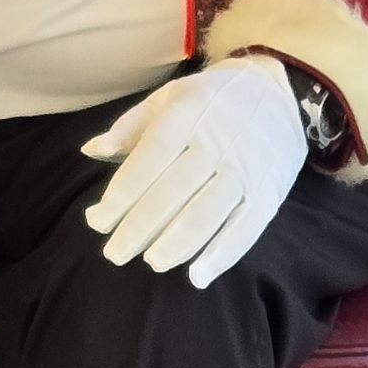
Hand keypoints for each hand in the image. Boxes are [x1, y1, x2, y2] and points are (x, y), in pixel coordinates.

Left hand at [81, 55, 307, 287]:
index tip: (96, 221)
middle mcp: (216, 142)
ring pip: (205, 214)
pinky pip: (245, 228)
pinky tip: (197, 276)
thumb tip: (90, 150)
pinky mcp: (268, 192)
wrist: (277, 90)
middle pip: (171, 193)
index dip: (120, 195)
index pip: (147, 160)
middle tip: (114, 253)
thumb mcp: (168, 98)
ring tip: (152, 261)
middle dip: (138, 229)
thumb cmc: (209, 100)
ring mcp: (245, 169)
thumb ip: (129, 127)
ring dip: (175, 245)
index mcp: (186, 115)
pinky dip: (222, 255)